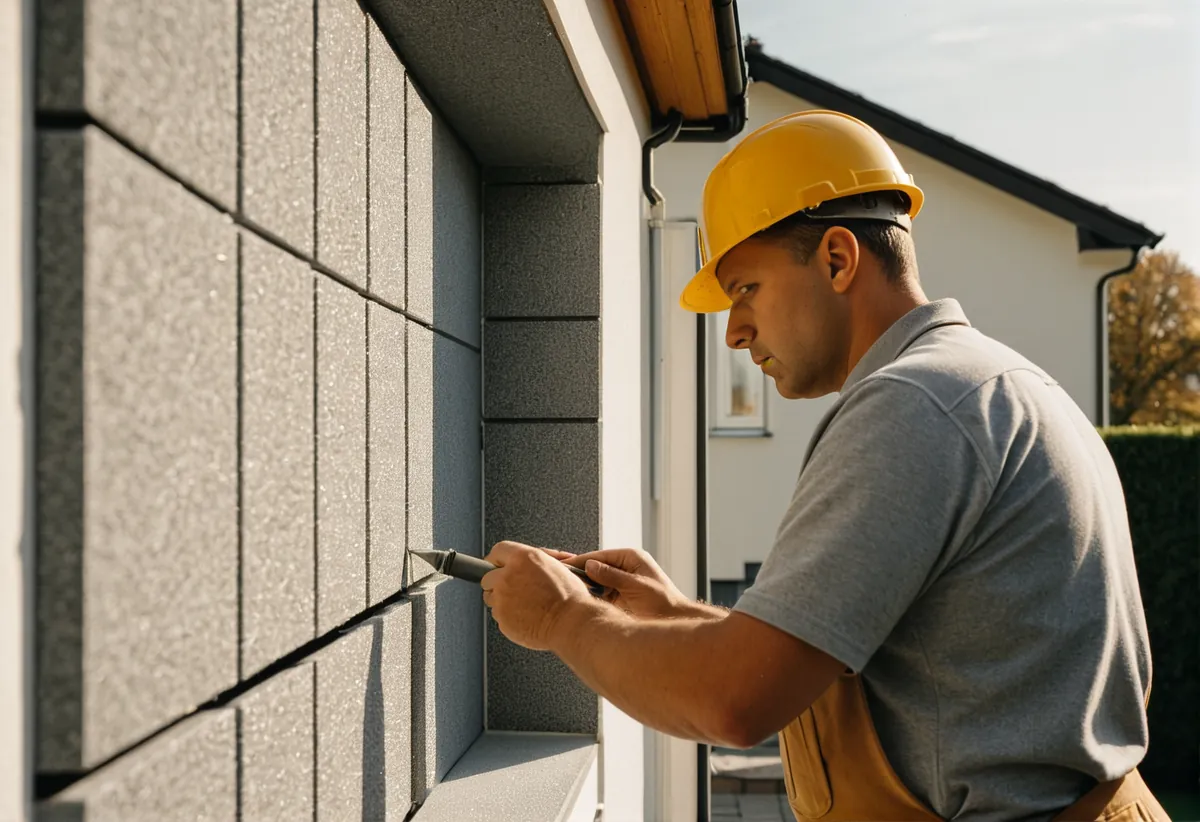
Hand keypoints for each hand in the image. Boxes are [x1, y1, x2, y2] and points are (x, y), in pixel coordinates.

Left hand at [481, 541, 597, 650]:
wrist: (570, 622)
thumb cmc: (569, 597)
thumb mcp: (555, 566)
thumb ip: (533, 561)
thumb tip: (523, 561)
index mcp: (523, 558)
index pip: (498, 551)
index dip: (498, 560)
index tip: (498, 565)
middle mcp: (508, 576)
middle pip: (488, 576)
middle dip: (498, 582)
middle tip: (515, 589)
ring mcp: (502, 597)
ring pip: (491, 597)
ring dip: (502, 600)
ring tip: (524, 605)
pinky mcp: (501, 617)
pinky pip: (498, 615)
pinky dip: (508, 616)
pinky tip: (525, 616)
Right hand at [562, 548, 688, 617]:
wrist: (675, 621)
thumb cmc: (663, 602)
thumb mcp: (636, 587)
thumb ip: (612, 576)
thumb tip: (590, 565)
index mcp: (632, 558)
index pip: (600, 556)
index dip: (581, 561)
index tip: (565, 565)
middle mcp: (626, 567)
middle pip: (597, 567)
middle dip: (580, 573)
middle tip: (561, 578)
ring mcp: (623, 580)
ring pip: (597, 581)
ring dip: (585, 586)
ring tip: (567, 590)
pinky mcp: (621, 594)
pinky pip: (602, 592)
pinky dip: (592, 596)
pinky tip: (580, 600)